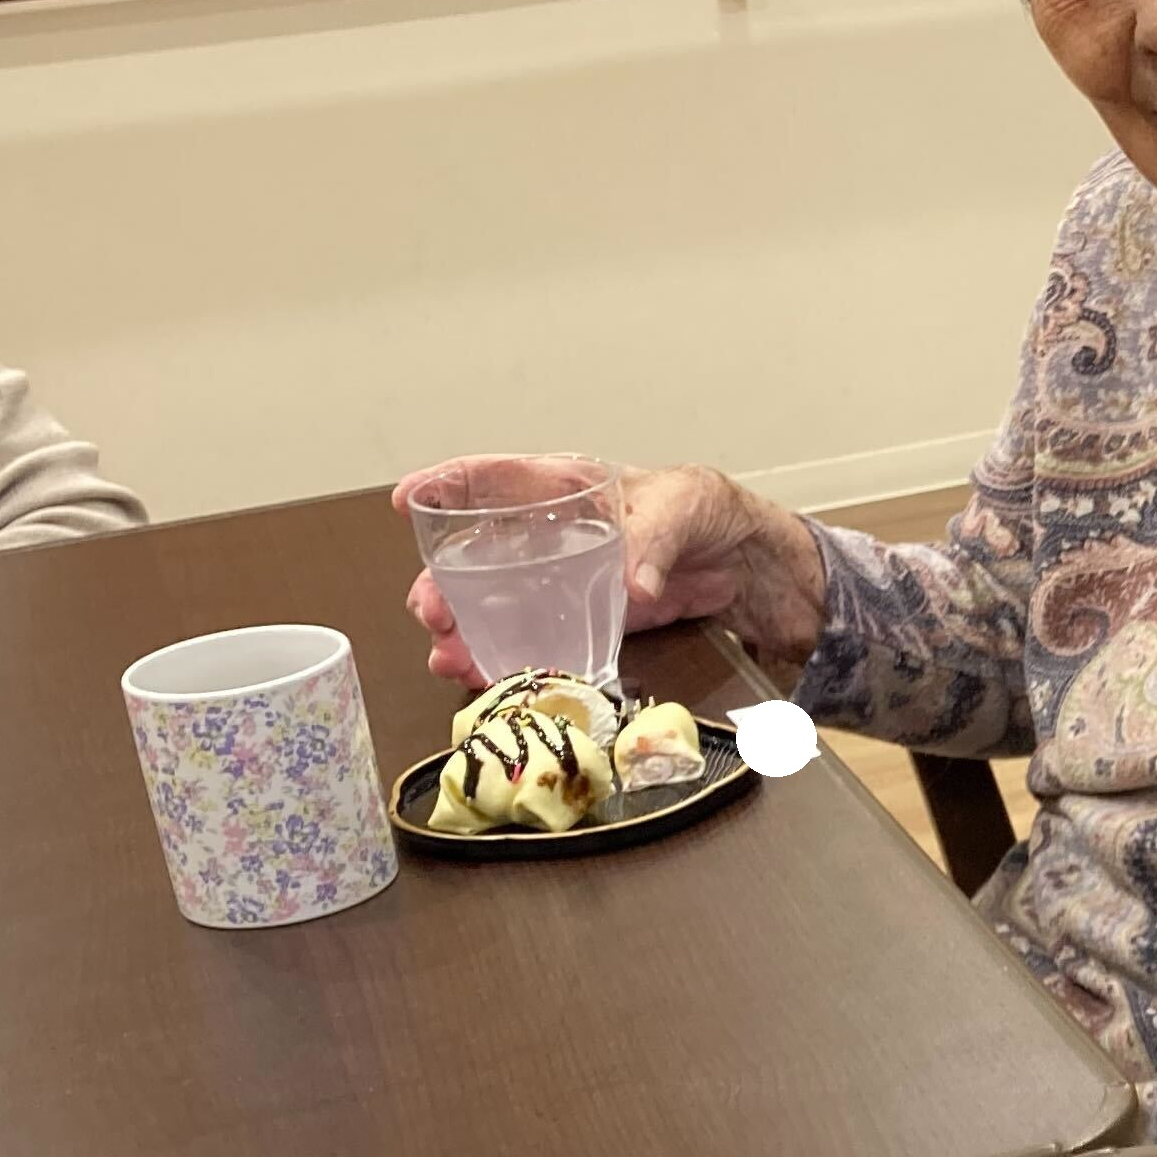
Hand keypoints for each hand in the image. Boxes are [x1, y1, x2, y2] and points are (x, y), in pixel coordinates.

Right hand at [396, 457, 825, 685]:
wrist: (750, 563)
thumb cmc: (711, 512)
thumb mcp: (686, 506)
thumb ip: (654, 541)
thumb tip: (633, 589)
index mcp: (565, 488)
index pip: (491, 477)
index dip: (444, 484)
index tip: (407, 501)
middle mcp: (548, 535)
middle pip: (475, 554)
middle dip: (442, 582)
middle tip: (432, 610)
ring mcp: (560, 581)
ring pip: (494, 604)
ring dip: (464, 631)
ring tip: (449, 656)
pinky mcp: (583, 621)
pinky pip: (536, 641)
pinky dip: (508, 660)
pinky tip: (487, 678)